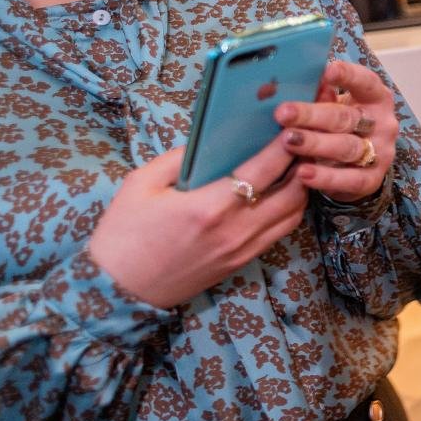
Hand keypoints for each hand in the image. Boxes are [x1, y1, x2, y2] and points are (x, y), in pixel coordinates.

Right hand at [88, 142, 308, 307]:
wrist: (118, 291)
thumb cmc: (123, 235)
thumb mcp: (140, 185)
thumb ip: (176, 159)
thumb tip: (207, 143)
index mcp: (209, 207)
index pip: (263, 170)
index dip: (283, 148)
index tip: (293, 129)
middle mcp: (235, 230)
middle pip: (291, 194)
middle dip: (302, 166)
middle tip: (302, 145)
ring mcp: (242, 249)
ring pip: (292, 216)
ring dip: (300, 190)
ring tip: (295, 167)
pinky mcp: (241, 262)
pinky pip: (278, 233)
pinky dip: (288, 212)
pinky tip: (279, 195)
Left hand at [273, 60, 396, 202]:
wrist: (358, 164)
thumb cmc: (340, 124)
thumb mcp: (334, 106)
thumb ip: (319, 95)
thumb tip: (290, 83)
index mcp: (375, 97)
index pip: (365, 82)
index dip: (348, 76)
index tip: (327, 71)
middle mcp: (382, 123)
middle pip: (346, 117)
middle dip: (312, 115)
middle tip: (282, 113)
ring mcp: (381, 152)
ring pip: (347, 147)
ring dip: (316, 144)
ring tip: (288, 141)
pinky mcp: (373, 179)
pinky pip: (350, 179)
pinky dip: (326, 177)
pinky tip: (303, 173)